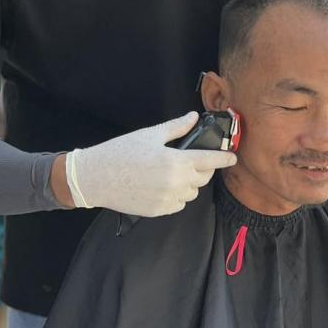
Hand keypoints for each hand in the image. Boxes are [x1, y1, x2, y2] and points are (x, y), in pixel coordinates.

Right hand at [63, 112, 236, 217]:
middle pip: (203, 178)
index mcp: (176, 161)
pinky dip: (176, 196)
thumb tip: (193, 117)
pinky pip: (178, 204)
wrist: (95, 177)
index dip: (224, 159)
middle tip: (190, 160)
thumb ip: (176, 127)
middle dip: (202, 169)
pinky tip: (162, 185)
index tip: (232, 158)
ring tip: (171, 173)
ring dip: (188, 183)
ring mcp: (168, 199)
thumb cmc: (120, 152)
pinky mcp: (159, 210)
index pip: (210, 160)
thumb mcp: (149, 135)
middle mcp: (176, 182)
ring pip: (191, 193)